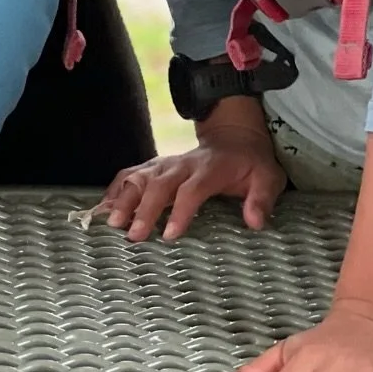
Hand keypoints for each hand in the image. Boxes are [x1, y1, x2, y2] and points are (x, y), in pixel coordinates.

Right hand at [100, 98, 285, 241]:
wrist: (234, 136)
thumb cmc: (250, 163)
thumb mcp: (268, 178)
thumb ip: (262, 199)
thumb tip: (254, 221)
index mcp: (210, 168)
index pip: (192, 189)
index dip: (180, 210)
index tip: (170, 235)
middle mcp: (183, 164)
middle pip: (159, 184)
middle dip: (144, 209)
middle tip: (133, 235)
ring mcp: (166, 163)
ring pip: (140, 176)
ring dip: (124, 197)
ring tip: (111, 222)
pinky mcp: (156, 166)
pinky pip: (131, 173)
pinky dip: (116, 188)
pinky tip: (104, 207)